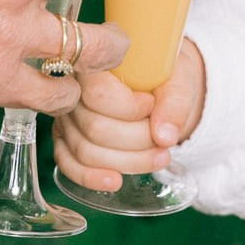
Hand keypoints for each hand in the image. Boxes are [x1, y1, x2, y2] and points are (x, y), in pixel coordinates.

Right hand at [52, 47, 206, 192]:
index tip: (152, 105)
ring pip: (86, 151)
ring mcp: (66, 115)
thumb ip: (175, 102)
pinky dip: (91, 177)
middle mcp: (73, 88)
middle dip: (137, 141)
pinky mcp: (66, 137)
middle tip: (166, 142)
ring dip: (127, 162)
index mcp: (96, 62)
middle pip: (94, 129)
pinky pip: (68, 163)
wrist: (157, 81)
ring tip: (160, 157)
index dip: (130, 109)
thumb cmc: (163, 75)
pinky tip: (114, 182)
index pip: (98, 95)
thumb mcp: (178, 79)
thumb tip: (165, 137)